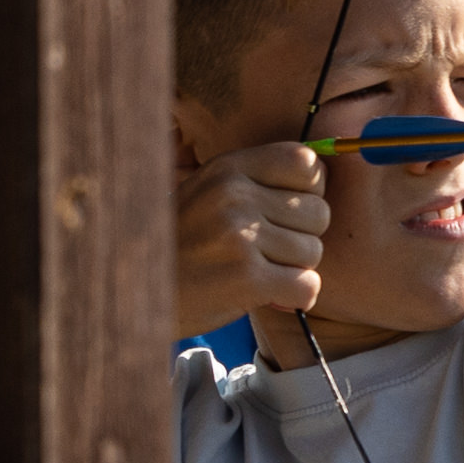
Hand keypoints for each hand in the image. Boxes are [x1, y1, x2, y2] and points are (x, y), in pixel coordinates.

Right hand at [177, 137, 329, 337]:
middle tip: (264, 251)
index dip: (307, 194)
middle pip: (319, 213)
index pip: (309, 165)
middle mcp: (234, 195)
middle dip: (301, 238)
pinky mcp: (245, 277)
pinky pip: (307, 286)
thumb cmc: (186, 244)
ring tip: (255, 271)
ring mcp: (239, 235)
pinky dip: (295, 297)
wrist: (137, 291)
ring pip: (314, 252)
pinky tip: (267, 294)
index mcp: (229, 167)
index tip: (281, 213)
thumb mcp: (212, 192)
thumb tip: (327, 169)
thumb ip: (261, 180)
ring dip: (293, 270)